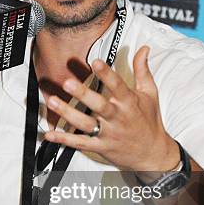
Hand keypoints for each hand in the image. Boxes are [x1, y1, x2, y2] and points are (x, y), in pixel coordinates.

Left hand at [44, 45, 179, 171]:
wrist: (153, 154)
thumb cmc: (149, 122)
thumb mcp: (150, 94)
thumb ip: (142, 71)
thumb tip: (143, 50)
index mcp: (129, 103)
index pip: (118, 86)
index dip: (107, 74)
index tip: (96, 62)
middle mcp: (118, 118)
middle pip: (99, 105)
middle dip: (83, 94)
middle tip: (68, 83)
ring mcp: (108, 134)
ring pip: (86, 124)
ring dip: (68, 114)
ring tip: (53, 102)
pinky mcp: (101, 147)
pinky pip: (80, 143)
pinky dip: (64, 140)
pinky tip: (50, 134)